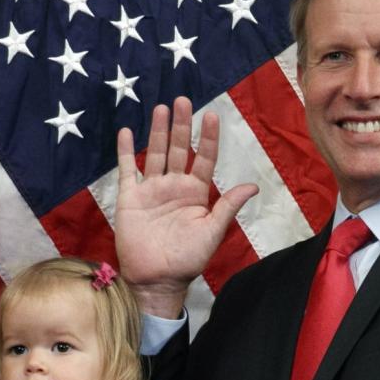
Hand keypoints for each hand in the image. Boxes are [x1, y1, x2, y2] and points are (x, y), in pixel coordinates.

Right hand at [115, 97, 258, 316]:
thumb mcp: (212, 232)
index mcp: (196, 193)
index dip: (208, 137)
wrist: (156, 279)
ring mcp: (151, 190)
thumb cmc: (187, 259)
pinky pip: (127, 170)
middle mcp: (174, 186)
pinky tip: (127, 132)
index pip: (204, 158)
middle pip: (179, 149)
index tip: (211, 115)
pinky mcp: (130, 198)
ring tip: (162, 108)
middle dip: (182, 125)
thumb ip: (227, 207)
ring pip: (156, 153)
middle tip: (184, 100)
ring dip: (159, 131)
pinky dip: (126, 151)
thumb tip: (252, 186)